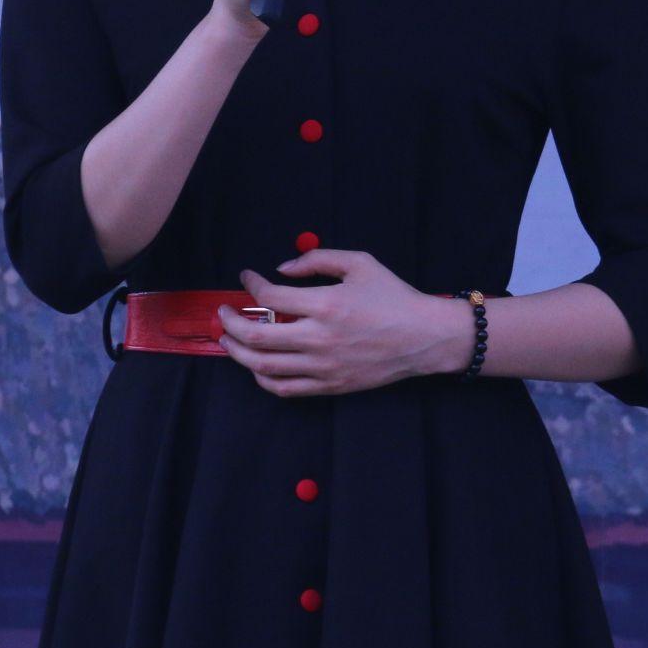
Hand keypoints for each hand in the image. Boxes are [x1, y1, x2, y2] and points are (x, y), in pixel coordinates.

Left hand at [217, 249, 466, 396]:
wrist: (423, 337)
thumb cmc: (393, 296)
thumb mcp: (359, 263)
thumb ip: (317, 259)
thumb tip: (282, 269)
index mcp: (327, 305)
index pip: (270, 297)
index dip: (250, 284)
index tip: (246, 277)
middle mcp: (320, 339)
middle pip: (256, 335)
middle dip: (230, 322)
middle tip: (224, 311)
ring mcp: (323, 367)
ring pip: (264, 366)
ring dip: (238, 352)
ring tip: (229, 339)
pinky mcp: (330, 386)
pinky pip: (284, 388)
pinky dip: (262, 377)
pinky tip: (256, 364)